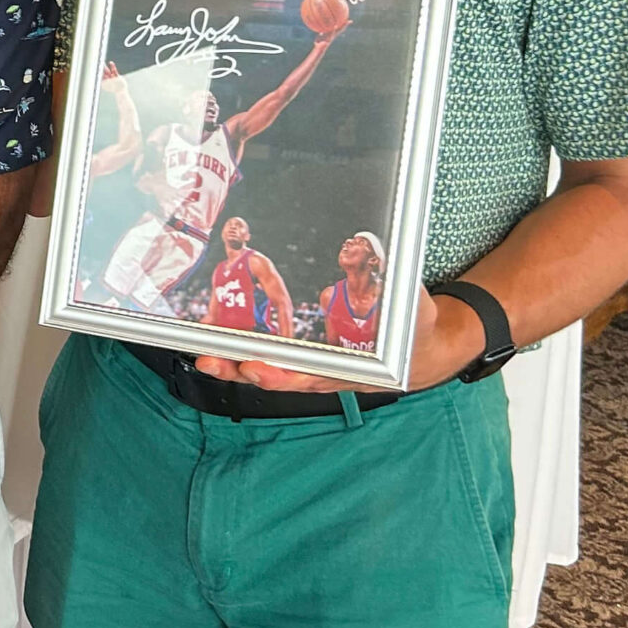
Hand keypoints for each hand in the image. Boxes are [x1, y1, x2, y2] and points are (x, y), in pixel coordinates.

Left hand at [191, 289, 478, 393]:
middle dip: (239, 369)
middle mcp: (326, 373)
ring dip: (235, 360)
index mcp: (350, 371)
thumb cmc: (419, 331)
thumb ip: (396, 287)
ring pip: (269, 367)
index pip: (307, 377)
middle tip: (207, 358)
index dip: (279, 373)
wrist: (426, 350)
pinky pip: (275, 354)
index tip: (253, 366)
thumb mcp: (417, 310)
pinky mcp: (308, 354)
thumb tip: (372, 250)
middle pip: (276, 376)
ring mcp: (315, 366)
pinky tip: (220, 334)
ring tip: (202, 350)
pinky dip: (249, 347)